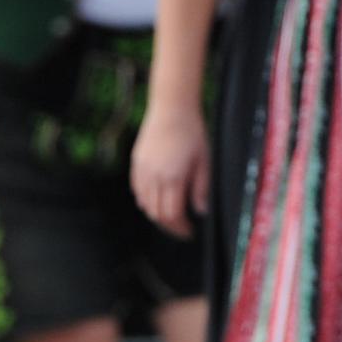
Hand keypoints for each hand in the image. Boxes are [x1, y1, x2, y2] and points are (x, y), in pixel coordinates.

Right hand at [130, 99, 210, 238]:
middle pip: (156, 213)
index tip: (190, 232)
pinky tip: (157, 200)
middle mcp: (154, 177)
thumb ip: (201, 189)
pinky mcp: (136, 163)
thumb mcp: (204, 162)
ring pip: (144, 204)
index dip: (181, 228)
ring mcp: (142, 170)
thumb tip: (200, 211)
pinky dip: (146, 201)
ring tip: (171, 217)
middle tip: (182, 229)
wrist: (171, 109)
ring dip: (157, 215)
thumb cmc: (192, 133)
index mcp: (173, 178)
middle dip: (170, 226)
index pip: (172, 215)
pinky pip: (137, 190)